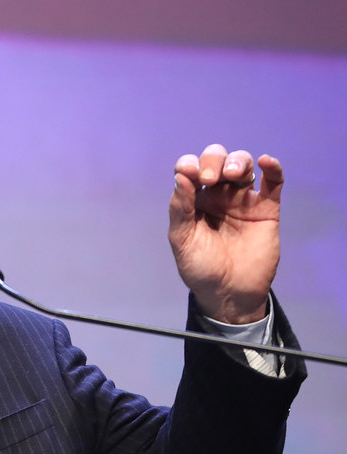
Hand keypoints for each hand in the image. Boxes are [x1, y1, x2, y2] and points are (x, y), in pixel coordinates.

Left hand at [168, 144, 282, 324]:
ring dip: (237, 162)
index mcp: (193, 200)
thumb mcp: (181, 240)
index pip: (190, 170)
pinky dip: (273, 168)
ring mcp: (242, 200)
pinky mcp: (266, 209)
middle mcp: (217, 195)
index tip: (190, 173)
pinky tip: (265, 161)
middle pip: (216, 161)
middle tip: (210, 178)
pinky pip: (273, 183)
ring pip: (242, 166)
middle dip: (213, 161)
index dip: (189, 165)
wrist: (229, 293)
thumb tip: (180, 178)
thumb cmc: (200, 268)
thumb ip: (180, 209)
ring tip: (233, 174)